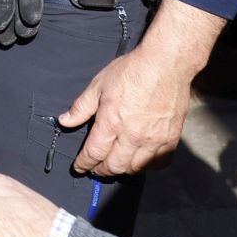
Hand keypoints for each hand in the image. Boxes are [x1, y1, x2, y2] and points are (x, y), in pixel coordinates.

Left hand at [59, 40, 198, 176]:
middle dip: (101, 170)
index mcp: (112, 121)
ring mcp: (155, 139)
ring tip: (115, 164)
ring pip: (136, 168)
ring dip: (123, 170)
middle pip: (115, 166)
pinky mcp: (172, 139)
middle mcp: (133, 135)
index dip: (84, 163)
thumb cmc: (131, 72)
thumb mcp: (98, 85)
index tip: (79, 167)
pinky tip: (140, 160)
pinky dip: (147, 166)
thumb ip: (81, 107)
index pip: (94, 153)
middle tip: (95, 169)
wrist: (165, 65)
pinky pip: (159, 162)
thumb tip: (64, 122)